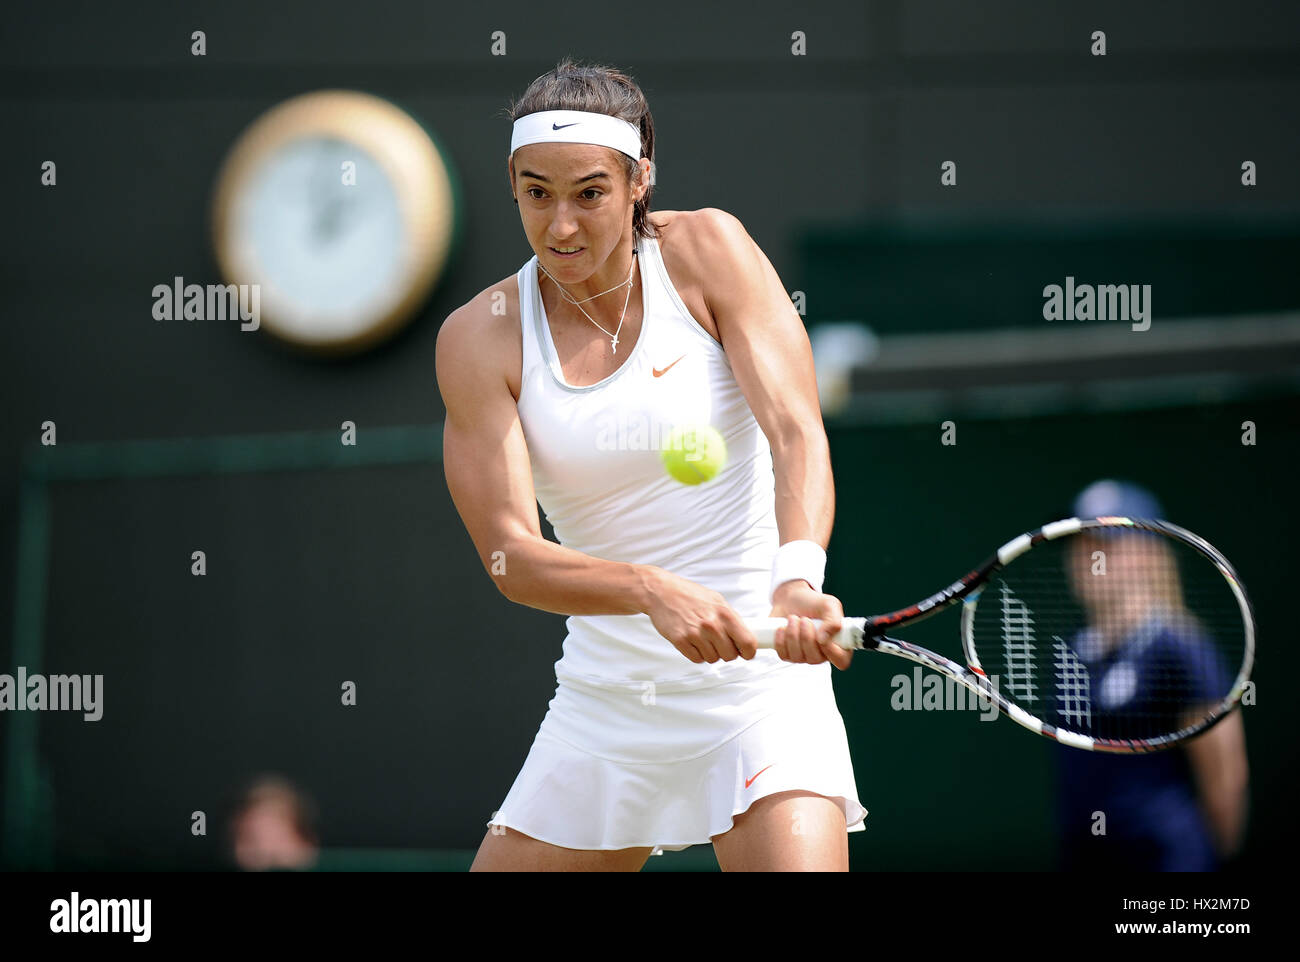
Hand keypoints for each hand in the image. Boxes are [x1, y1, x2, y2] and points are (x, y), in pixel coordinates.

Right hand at [643, 568, 758, 663]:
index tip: (745, 653)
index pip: (747, 643)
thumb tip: (745, 637)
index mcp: (725, 613)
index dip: (749, 652)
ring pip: (713, 659)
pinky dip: (696, 654)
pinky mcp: (680, 641)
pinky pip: (697, 659)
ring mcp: (695, 634)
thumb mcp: (716, 600)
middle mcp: (712, 625)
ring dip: (709, 652)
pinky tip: (692, 641)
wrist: (662, 592)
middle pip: (730, 656)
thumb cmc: (690, 595)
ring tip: (702, 638)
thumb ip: (731, 619)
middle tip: (718, 643)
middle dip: (726, 652)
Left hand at [769, 580, 851, 669]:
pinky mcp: (787, 654)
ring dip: (793, 635)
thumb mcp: (829, 605)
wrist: (791, 598)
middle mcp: (822, 654)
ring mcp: (804, 656)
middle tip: (804, 619)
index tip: (821, 637)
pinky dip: (781, 640)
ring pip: (797, 657)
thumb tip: (823, 639)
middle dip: (806, 637)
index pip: (841, 661)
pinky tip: (782, 627)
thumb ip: (833, 620)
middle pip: (815, 659)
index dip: (832, 652)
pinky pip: (783, 655)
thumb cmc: (813, 603)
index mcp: (838, 644)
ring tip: (793, 619)